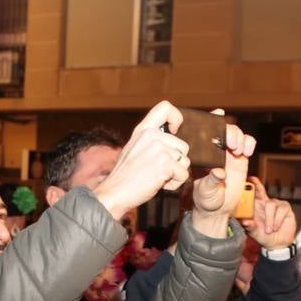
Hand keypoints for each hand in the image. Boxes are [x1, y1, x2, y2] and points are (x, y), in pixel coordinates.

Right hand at [92, 101, 188, 219]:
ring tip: (155, 178)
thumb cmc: (125, 176)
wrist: (114, 192)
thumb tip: (170, 136)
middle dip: (175, 162)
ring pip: (185, 161)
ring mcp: (159, 149)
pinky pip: (183, 175)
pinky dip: (174, 184)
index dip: (177, 117)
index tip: (175, 130)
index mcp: (143, 130)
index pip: (165, 107)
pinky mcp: (166, 164)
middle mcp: (151, 136)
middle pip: (183, 146)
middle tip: (156, 171)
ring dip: (174, 174)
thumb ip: (150, 140)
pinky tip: (158, 185)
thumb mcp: (134, 148)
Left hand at [190, 120, 255, 236]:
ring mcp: (228, 152)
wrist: (219, 209)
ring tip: (239, 150)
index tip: (218, 115)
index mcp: (201, 153)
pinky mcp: (240, 158)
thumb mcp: (204, 192)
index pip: (203, 131)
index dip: (210, 120)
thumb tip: (220, 173)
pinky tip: (248, 152)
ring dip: (239, 137)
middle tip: (232, 144)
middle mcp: (214, 149)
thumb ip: (211, 181)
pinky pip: (247, 143)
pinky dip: (249, 143)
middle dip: (229, 132)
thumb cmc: (205, 199)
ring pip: (236, 134)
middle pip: (223, 129)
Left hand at [241, 178, 296, 249]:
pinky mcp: (285, 208)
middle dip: (258, 188)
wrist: (277, 244)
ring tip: (269, 230)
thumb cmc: (264, 236)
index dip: (253, 185)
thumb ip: (250, 227)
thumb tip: (245, 222)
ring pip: (270, 205)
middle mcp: (266, 204)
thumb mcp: (255, 232)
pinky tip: (276, 227)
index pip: (254, 194)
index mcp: (257, 207)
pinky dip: (277, 220)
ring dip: (269, 220)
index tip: (250, 179)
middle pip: (262, 193)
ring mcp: (276, 205)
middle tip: (253, 185)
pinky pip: (280, 210)